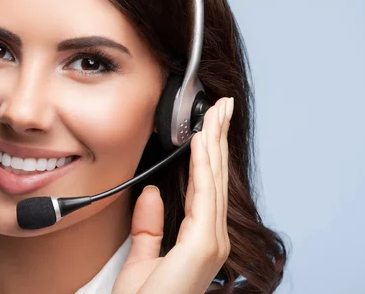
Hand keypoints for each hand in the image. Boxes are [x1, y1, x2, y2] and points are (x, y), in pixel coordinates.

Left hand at [112, 97, 233, 293]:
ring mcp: (212, 243)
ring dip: (215, 143)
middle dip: (219, 139)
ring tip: (216, 113)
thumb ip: (149, 227)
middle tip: (222, 106)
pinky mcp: (203, 246)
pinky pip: (203, 196)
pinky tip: (202, 142)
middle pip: (215, 178)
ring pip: (213, 181)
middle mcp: (213, 239)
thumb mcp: (142, 258)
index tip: (208, 126)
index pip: (205, 186)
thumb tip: (152, 193)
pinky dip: (203, 166)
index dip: (208, 153)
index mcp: (201, 239)